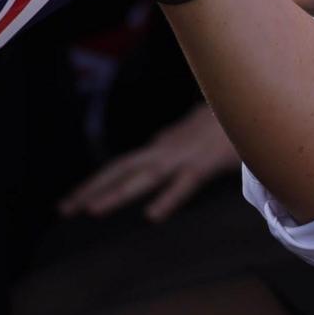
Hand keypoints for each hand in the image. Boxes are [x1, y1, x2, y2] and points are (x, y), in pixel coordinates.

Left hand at [63, 104, 243, 220]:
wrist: (250, 98)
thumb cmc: (227, 116)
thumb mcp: (195, 130)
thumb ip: (176, 140)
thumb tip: (158, 143)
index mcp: (163, 145)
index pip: (122, 166)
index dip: (95, 182)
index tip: (72, 200)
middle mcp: (166, 149)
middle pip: (121, 170)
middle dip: (90, 189)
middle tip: (63, 209)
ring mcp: (184, 156)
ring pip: (144, 178)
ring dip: (117, 194)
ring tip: (91, 211)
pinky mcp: (205, 164)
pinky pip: (185, 184)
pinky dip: (168, 199)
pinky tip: (153, 215)